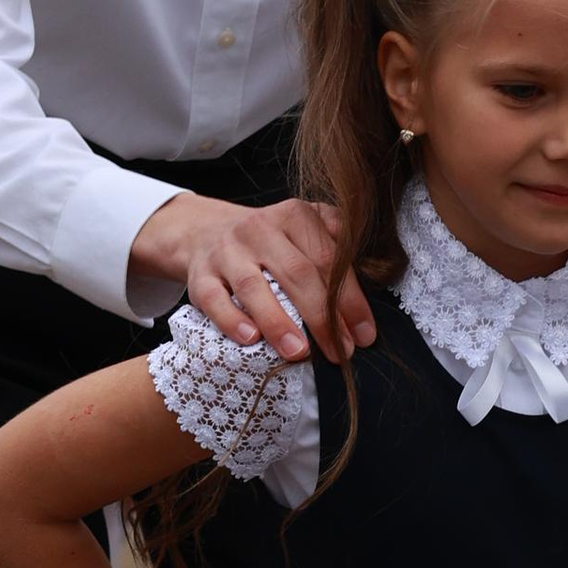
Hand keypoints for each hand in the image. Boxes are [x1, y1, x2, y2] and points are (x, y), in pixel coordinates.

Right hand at [133, 194, 369, 364]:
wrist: (204, 231)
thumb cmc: (269, 241)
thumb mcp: (304, 229)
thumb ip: (336, 247)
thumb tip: (368, 293)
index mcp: (294, 214)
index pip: (328, 259)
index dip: (349, 299)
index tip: (364, 335)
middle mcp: (259, 228)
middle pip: (297, 273)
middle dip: (323, 317)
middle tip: (340, 352)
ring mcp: (226, 251)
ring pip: (253, 286)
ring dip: (279, 323)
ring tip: (299, 352)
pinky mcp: (200, 275)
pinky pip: (213, 299)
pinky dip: (232, 320)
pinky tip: (251, 340)